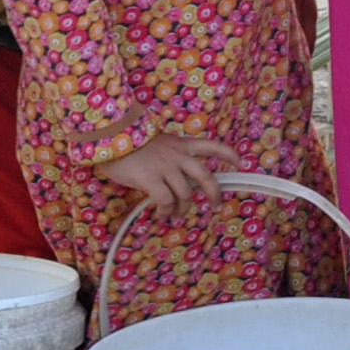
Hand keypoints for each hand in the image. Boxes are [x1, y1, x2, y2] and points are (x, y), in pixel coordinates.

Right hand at [95, 132, 229, 212]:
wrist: (111, 132)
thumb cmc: (128, 138)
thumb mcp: (156, 140)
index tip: (239, 163)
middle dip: (214, 194)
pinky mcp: (150, 179)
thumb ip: (168, 154)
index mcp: (181, 144)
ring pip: (186, 194)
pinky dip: (166, 211)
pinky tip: (162, 215)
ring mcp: (165, 167)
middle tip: (216, 206)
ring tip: (177, 216)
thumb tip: (171, 174)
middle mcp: (178, 155)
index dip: (228, 155)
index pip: (212, 146)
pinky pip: (165, 201)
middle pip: (205, 177)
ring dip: (184, 209)